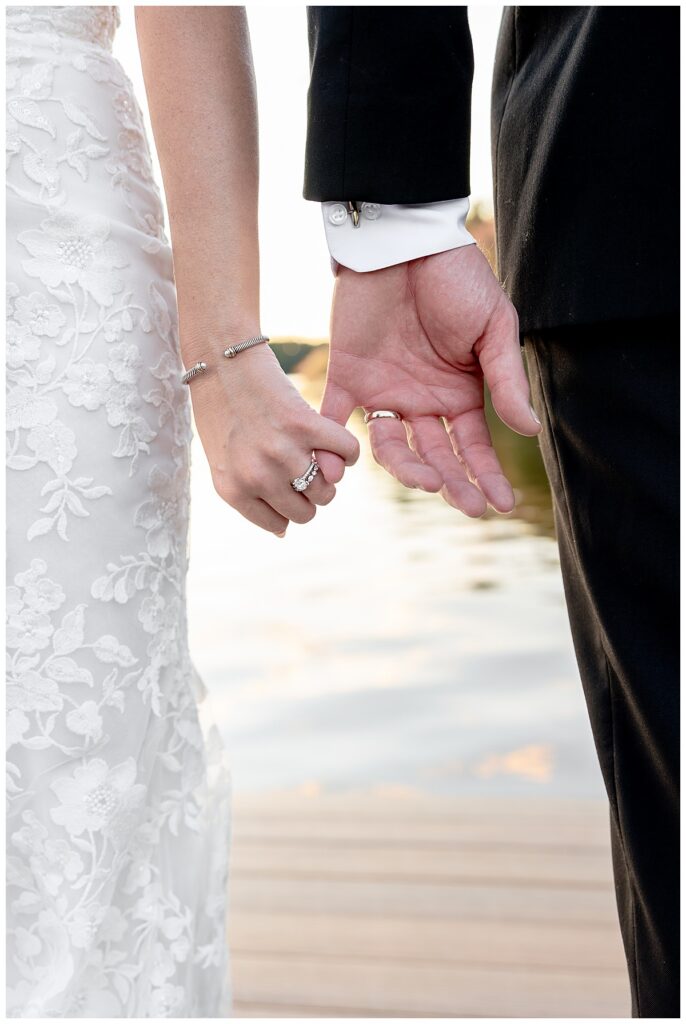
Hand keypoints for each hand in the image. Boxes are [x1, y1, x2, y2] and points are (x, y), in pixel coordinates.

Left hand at [190, 343, 359, 534]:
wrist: (220, 361)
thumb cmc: (221, 412)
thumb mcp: (223, 462)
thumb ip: (248, 497)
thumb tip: (285, 533)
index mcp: (233, 490)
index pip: (282, 523)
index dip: (290, 506)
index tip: (287, 486)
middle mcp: (256, 476)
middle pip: (308, 511)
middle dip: (311, 493)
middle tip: (304, 467)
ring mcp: (281, 452)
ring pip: (328, 490)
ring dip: (330, 475)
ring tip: (317, 453)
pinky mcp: (304, 424)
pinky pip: (347, 453)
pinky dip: (347, 450)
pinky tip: (331, 438)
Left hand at [315, 245, 540, 516]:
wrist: (406, 240)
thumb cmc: (457, 278)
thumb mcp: (493, 327)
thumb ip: (505, 380)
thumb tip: (530, 431)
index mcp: (458, 393)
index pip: (472, 448)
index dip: (486, 476)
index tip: (500, 505)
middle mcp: (421, 402)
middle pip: (434, 455)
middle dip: (451, 482)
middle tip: (464, 504)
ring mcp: (384, 392)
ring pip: (391, 447)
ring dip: (406, 469)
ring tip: (424, 481)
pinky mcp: (347, 376)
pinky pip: (334, 419)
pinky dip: (330, 446)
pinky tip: (335, 472)